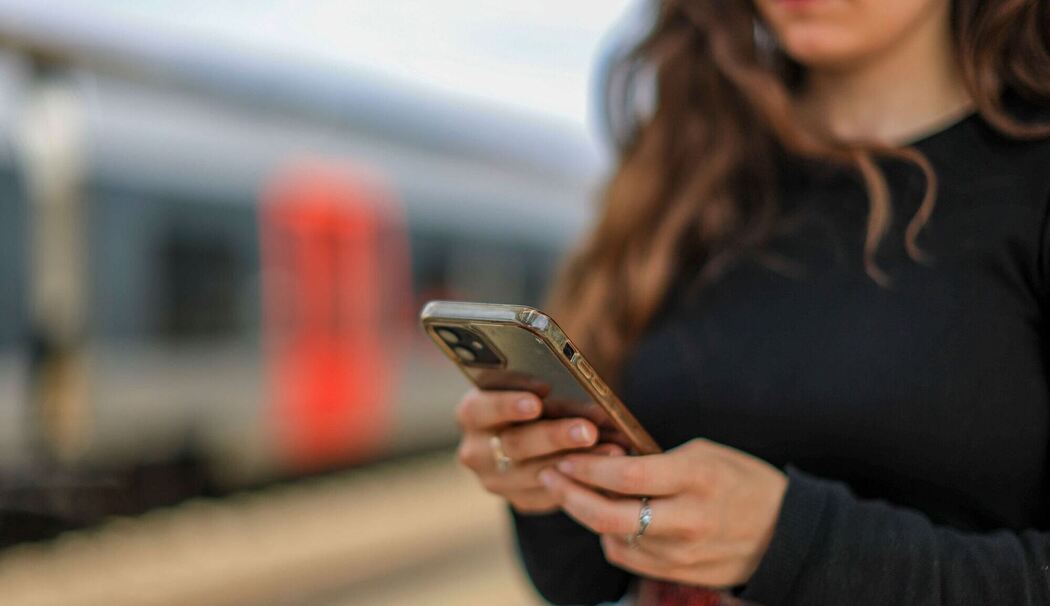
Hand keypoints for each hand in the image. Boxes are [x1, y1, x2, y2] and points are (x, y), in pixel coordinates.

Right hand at [454, 388, 616, 513]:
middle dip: (555, 436)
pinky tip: (609, 469)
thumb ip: (552, 388)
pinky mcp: (521, 500)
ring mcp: (496, 480)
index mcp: (472, 413)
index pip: (479, 408)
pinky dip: (582, 481)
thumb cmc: (538, 398)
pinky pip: (552, 495)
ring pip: (537, 474)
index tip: (539, 397)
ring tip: (612, 449)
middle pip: (514, 445)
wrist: (537, 432)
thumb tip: (589, 396)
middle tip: (587, 430)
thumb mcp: (537, 387)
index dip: (508, 404)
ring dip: (578, 462)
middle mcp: (476, 451)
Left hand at [538, 438, 787, 587]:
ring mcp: (683, 553)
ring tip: (575, 492)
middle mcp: (688, 520)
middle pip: (610, 516)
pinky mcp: (679, 574)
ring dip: (586, 515)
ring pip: (612, 538)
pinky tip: (608, 519)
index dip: (588, 467)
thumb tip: (605, 460)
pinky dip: (610, 537)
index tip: (565, 456)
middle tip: (549, 476)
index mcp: (696, 478)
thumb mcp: (705, 454)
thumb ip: (657, 460)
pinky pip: (627, 557)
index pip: (627, 476)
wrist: (784, 532)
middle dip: (569, 495)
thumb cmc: (741, 480)